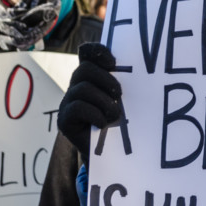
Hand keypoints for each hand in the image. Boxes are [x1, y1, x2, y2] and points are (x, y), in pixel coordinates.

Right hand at [58, 43, 122, 159]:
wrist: (110, 153)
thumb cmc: (121, 122)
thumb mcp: (124, 99)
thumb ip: (123, 83)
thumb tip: (141, 71)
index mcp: (91, 76)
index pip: (89, 53)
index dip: (98, 52)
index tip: (114, 62)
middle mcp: (76, 85)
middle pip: (85, 69)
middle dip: (106, 80)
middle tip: (119, 95)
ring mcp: (68, 102)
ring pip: (83, 89)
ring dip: (104, 102)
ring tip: (115, 115)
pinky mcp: (64, 119)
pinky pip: (78, 107)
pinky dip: (95, 114)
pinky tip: (103, 124)